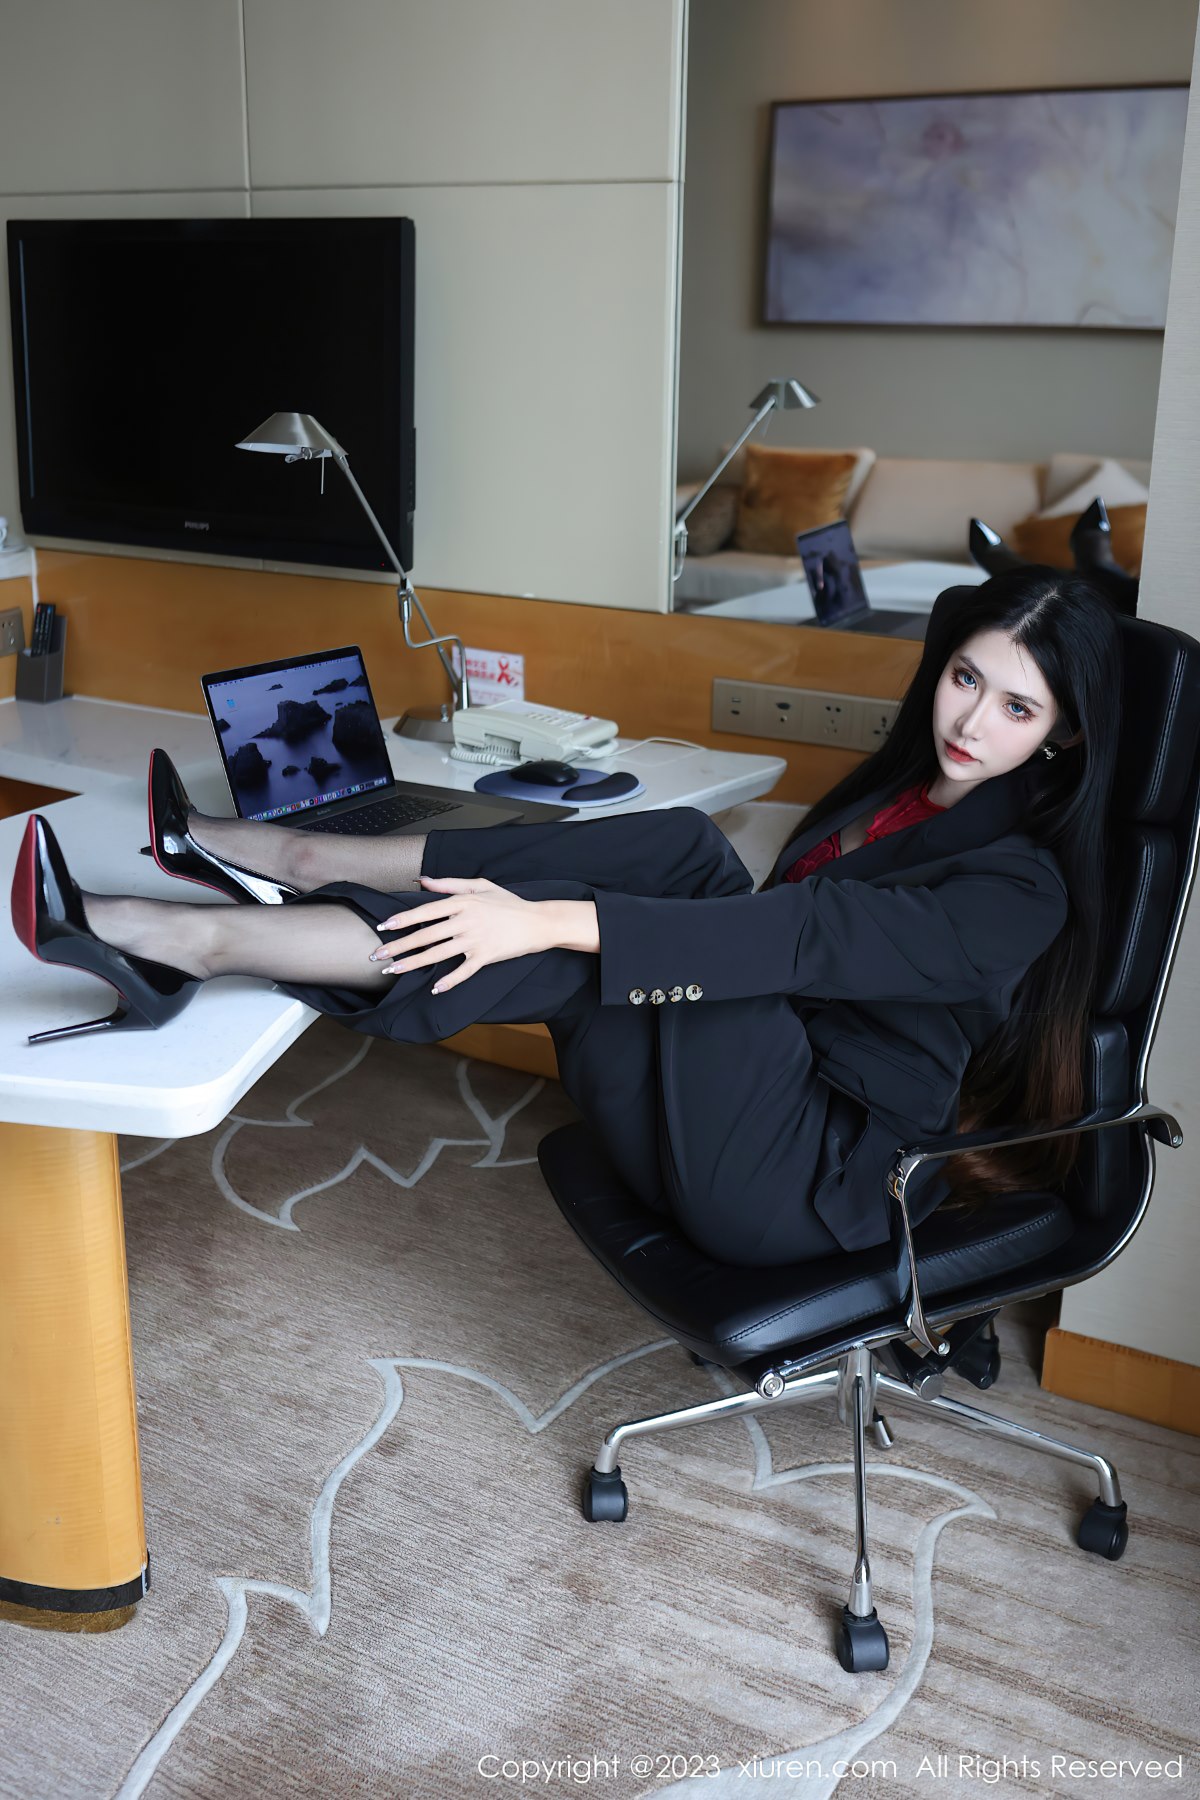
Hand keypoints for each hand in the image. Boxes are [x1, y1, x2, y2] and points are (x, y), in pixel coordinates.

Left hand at [369, 876, 561, 994]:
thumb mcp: (480, 885)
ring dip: (413, 963)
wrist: (538, 921)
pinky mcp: (486, 957)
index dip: (402, 920)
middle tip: (377, 955)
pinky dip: (449, 981)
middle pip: (425, 935)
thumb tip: (422, 880)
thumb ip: (449, 884)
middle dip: (398, 946)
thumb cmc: (509, 903)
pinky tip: (435, 988)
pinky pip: (464, 971)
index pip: (425, 912)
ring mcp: (475, 940)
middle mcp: (465, 921)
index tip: (383, 927)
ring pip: (438, 954)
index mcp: (462, 902)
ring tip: (393, 970)